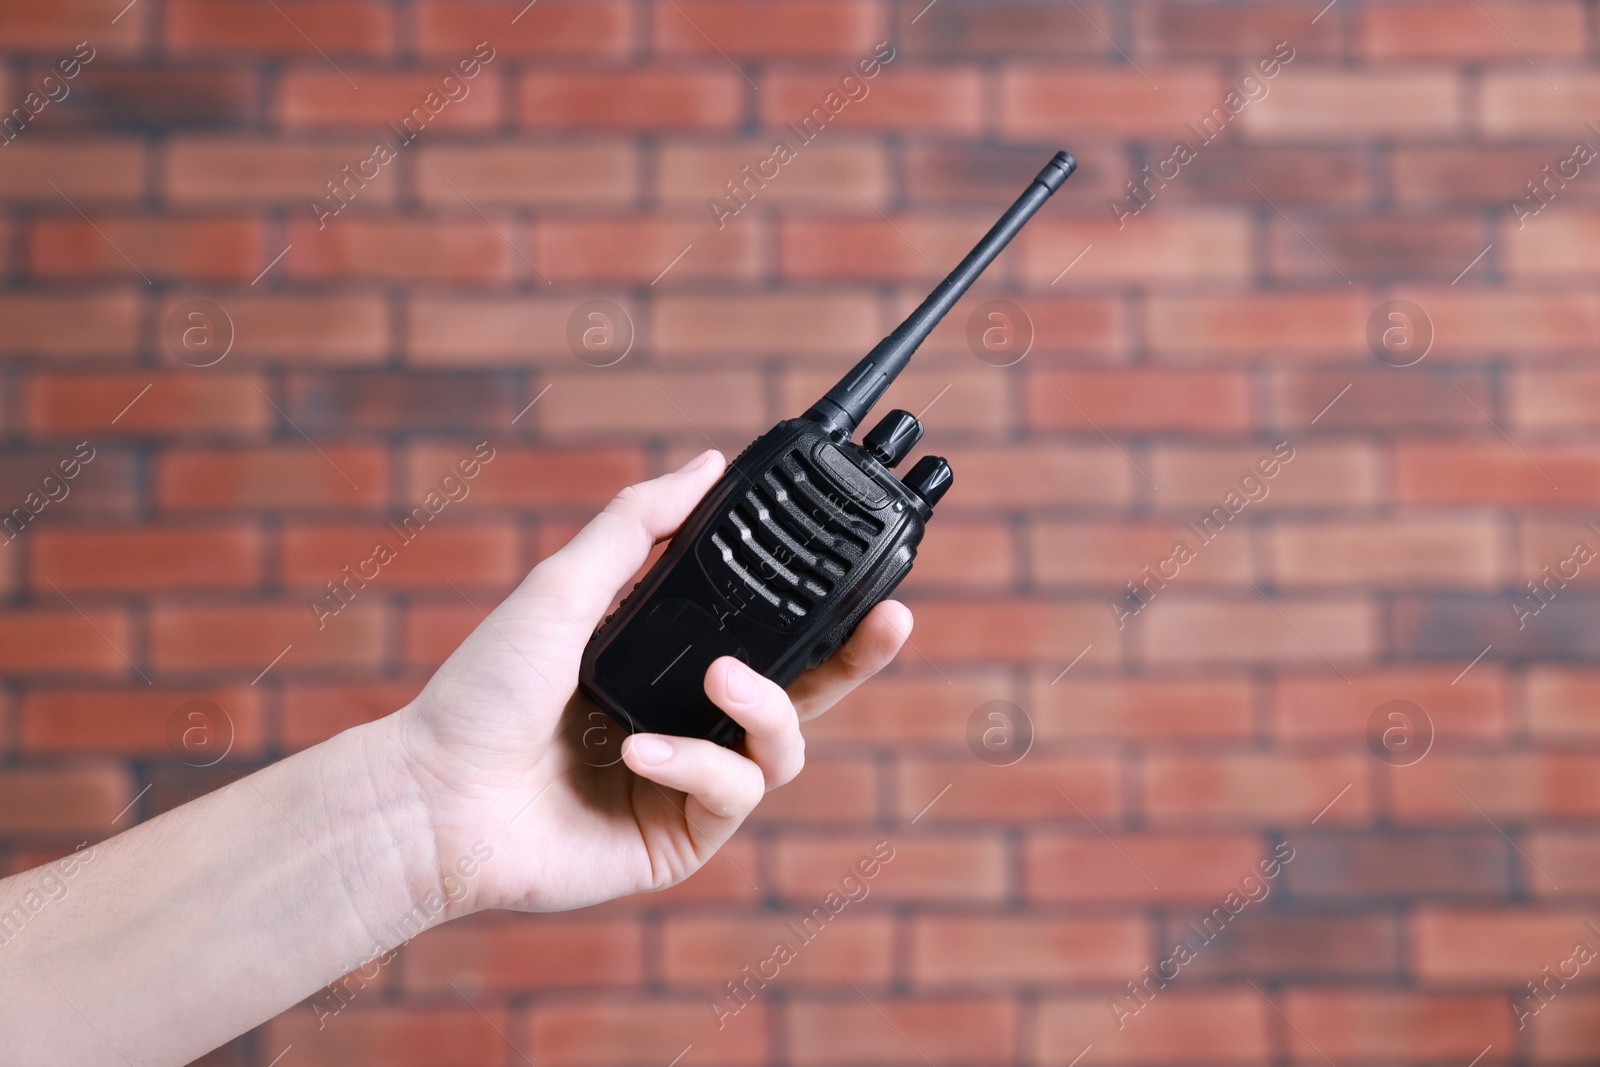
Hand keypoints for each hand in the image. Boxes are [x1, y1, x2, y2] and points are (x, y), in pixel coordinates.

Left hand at [390, 449, 912, 913]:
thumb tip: (708, 462)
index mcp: (670, 663)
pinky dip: (697, 763)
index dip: (822, 604)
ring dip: (766, 707)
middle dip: (859, 657)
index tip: (865, 566)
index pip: (767, 630)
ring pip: (785, 746)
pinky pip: (732, 793)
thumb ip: (637, 525)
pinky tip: (639, 752)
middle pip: (807, 690)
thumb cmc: (484, 691)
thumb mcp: (564, 587)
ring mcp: (690, 783)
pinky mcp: (681, 839)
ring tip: (718, 681)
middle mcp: (690, 720)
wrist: (433, 795)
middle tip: (892, 618)